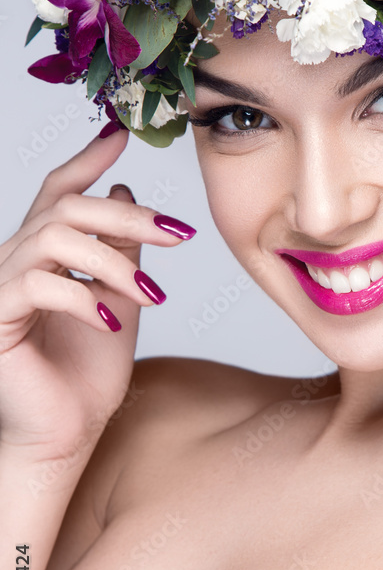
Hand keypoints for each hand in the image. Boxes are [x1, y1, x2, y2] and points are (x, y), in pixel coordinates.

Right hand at [0, 126, 195, 467]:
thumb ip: (122, 249)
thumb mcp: (121, 299)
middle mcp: (16, 260)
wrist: (67, 435)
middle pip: (67, 208)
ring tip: (151, 297)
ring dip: (114, 263)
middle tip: (178, 232)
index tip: (122, 134)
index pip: (61, 191)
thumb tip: (125, 193)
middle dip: (128, 215)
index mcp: (44, 252)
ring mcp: (1, 286)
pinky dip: (83, 298)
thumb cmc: (89, 373)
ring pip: (55, 238)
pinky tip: (110, 321)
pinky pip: (40, 285)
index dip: (88, 159)